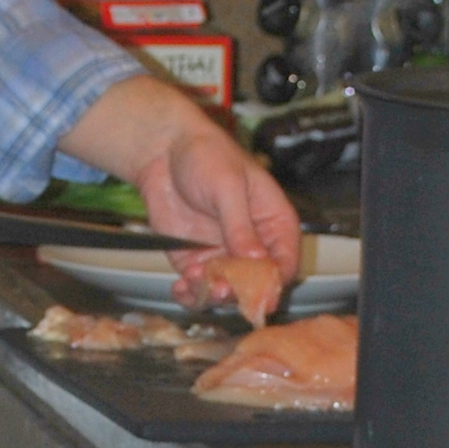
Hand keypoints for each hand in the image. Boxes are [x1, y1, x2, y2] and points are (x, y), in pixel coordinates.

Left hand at [67, 72, 301, 280]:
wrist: (163, 152)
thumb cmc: (206, 156)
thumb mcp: (228, 187)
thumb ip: (240, 226)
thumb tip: (258, 261)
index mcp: (274, 224)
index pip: (285, 263)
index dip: (275, 281)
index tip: (259, 290)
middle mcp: (253, 246)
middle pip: (257, 285)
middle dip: (240, 292)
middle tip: (222, 288)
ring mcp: (224, 256)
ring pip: (227, 292)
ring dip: (213, 295)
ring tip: (197, 282)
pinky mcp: (196, 262)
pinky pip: (198, 289)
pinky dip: (191, 295)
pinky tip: (181, 287)